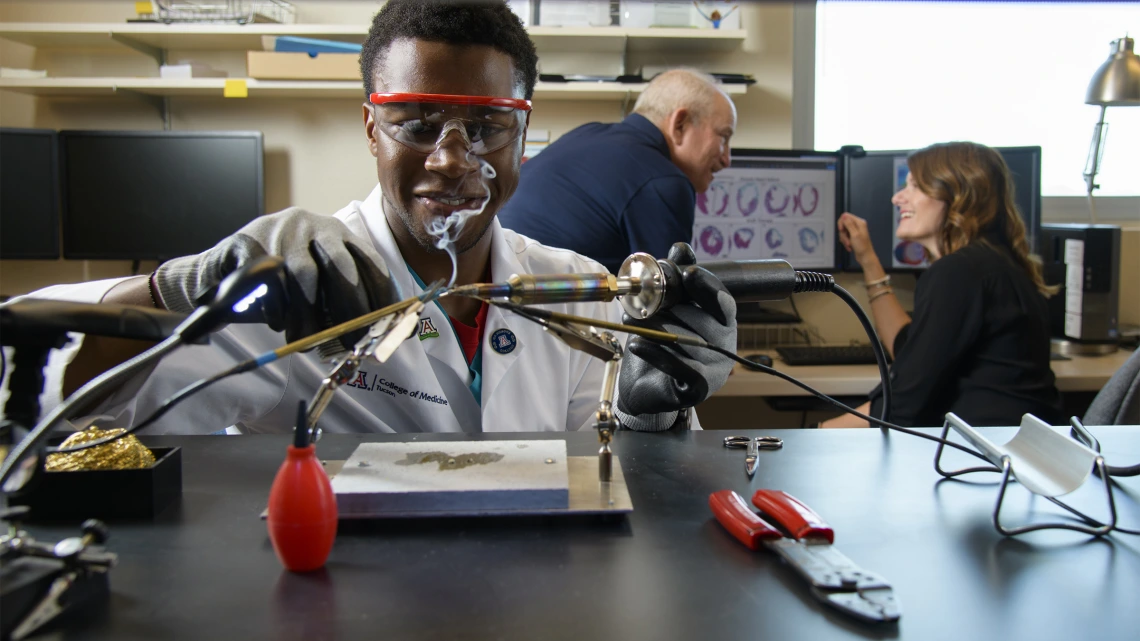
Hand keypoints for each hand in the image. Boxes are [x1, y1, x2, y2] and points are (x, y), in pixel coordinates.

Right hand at [154, 207, 398, 350]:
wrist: (218, 273)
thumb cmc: (278, 287)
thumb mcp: (315, 289)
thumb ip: (342, 305)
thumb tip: (380, 336)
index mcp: (337, 234)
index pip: (370, 262)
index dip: (382, 296)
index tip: (387, 328)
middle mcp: (312, 226)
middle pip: (340, 266)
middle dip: (350, 308)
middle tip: (351, 342)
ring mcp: (279, 230)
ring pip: (303, 275)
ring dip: (307, 315)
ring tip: (306, 342)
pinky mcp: (246, 241)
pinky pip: (267, 277)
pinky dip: (274, 305)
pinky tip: (276, 323)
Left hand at [615, 243, 736, 429]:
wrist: (645, 388)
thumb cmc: (660, 345)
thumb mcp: (667, 310)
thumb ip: (676, 281)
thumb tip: (681, 248)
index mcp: (723, 324)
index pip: (723, 302)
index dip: (706, 287)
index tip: (688, 273)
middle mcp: (725, 346)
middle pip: (701, 320)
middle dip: (667, 309)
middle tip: (639, 304)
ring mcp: (715, 370)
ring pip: (686, 341)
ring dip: (653, 329)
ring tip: (629, 321)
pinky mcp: (698, 390)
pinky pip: (677, 366)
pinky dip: (654, 353)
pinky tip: (636, 345)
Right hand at [837, 212, 878, 268]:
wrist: (865, 257)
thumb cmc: (862, 247)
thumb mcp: (854, 234)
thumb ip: (849, 224)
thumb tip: (844, 215)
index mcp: (859, 222)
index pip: (846, 216)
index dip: (841, 223)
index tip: (841, 230)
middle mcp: (857, 225)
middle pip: (843, 224)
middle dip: (843, 233)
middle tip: (846, 240)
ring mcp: (855, 231)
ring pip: (843, 232)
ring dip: (844, 239)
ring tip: (849, 244)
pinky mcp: (853, 237)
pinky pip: (845, 236)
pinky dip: (846, 242)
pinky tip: (849, 246)